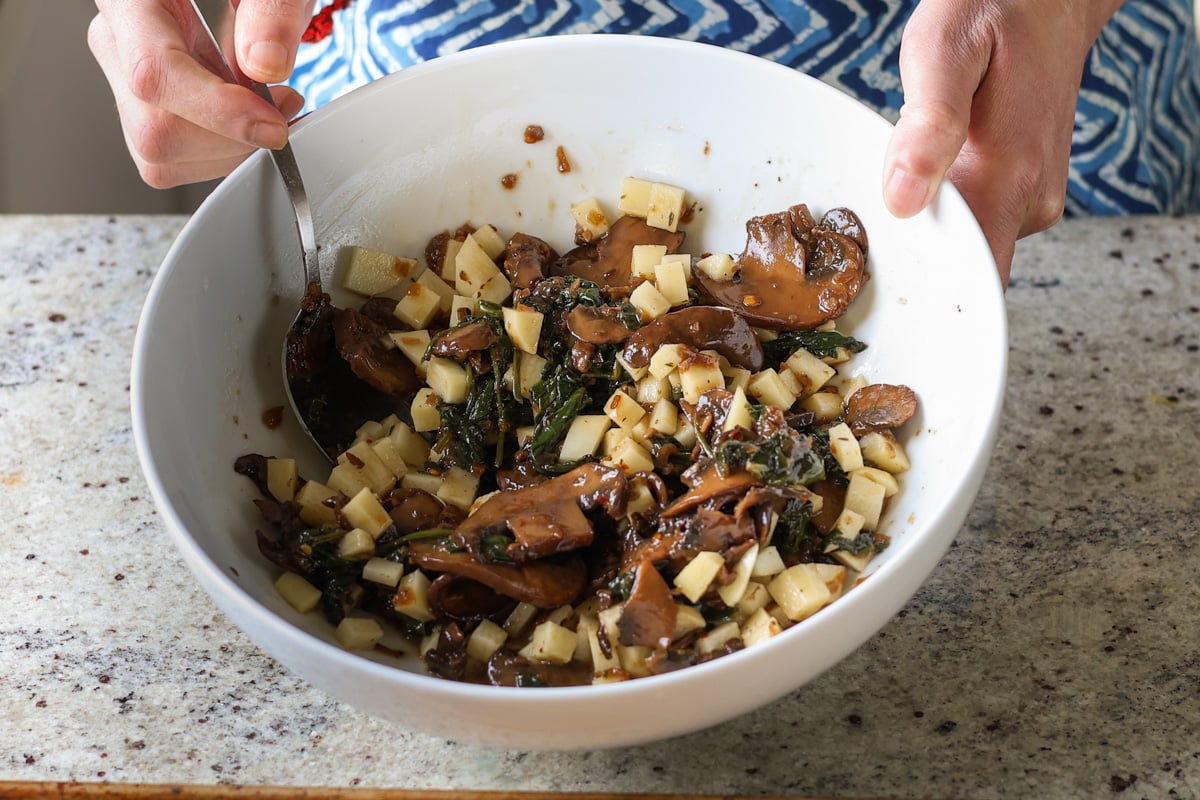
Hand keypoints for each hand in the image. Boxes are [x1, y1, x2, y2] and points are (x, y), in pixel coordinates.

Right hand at [87, 0, 313, 188]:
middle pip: (155, 129)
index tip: (272, 126)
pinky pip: (174, 160)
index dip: (218, 112)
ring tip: (268, 113)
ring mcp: (125, 78)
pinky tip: (248, 124)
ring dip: (229, 151)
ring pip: (160, 155)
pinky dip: (223, 155)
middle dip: (231, 138)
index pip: (154, 73)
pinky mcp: (146, 108)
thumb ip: (273, 10)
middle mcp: (117, 39)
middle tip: (281, 109)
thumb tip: (265, 66)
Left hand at [881, 0, 1123, 284]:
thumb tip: (903, 200)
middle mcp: (1029, 202)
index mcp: (1006, 179)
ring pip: (967, 248)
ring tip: (903, 189)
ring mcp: (1034, 201)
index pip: (969, 283)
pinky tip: (930, 178)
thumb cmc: (993, 11)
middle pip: (964, 276)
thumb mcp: (943, 49)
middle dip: (917, 267)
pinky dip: (947, 210)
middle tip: (873, 234)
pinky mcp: (1029, 193)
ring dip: (929, 233)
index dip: (924, 295)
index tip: (883, 284)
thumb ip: (928, 126)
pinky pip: (978, 222)